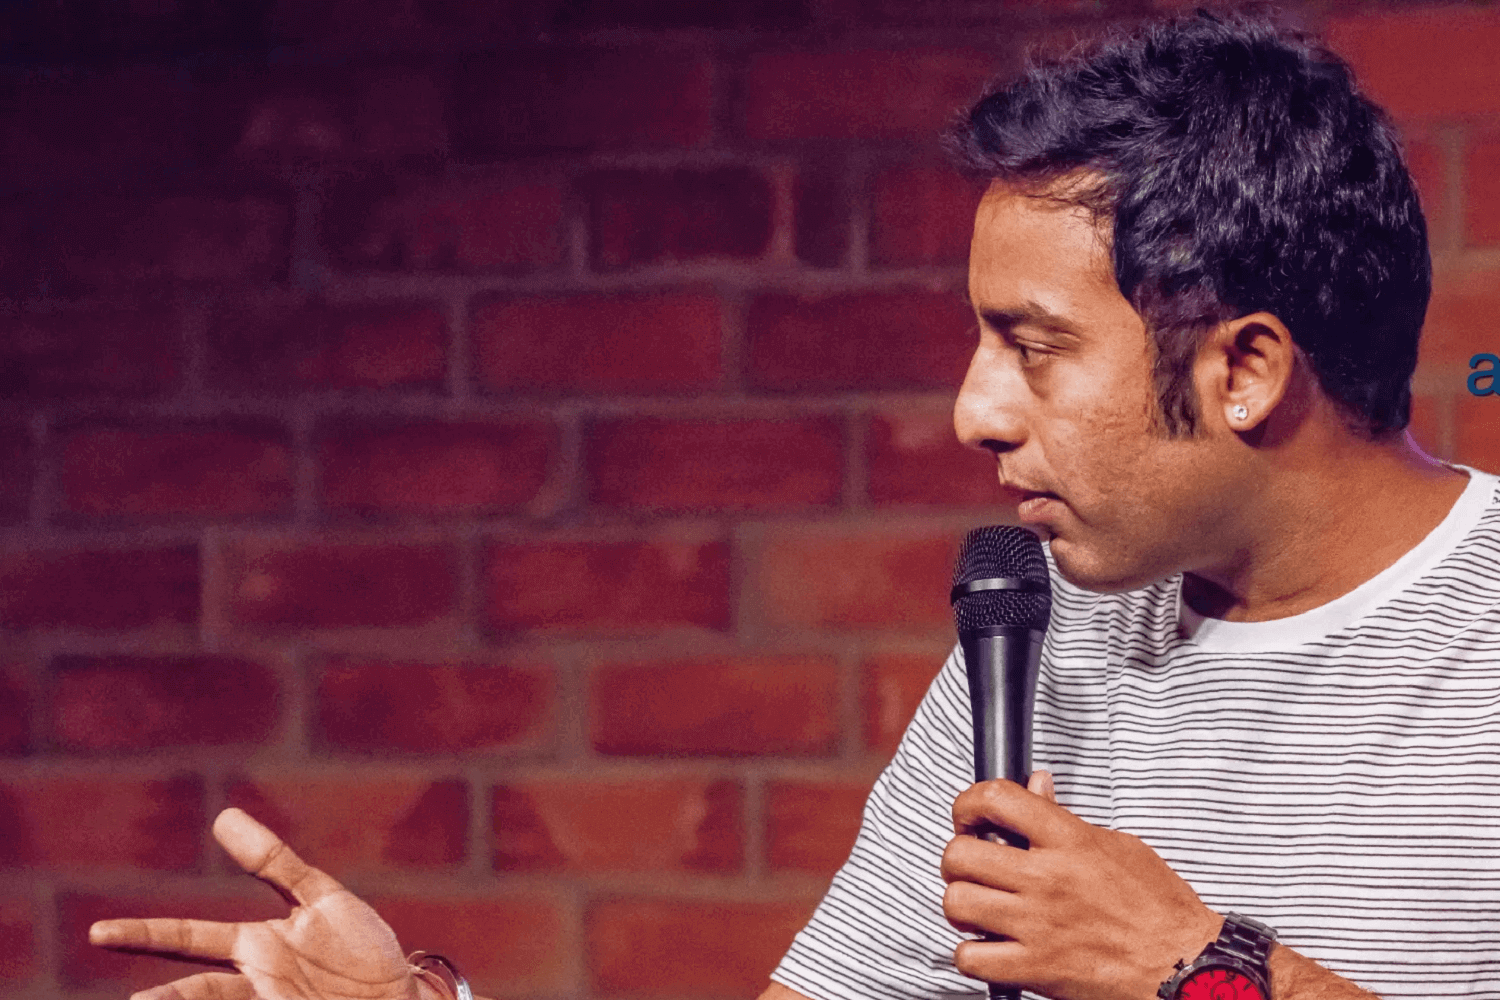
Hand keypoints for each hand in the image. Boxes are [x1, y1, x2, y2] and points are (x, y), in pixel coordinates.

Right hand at [89, 808, 433, 999]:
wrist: (403, 997)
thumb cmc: (361, 950)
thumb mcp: (322, 898)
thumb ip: (275, 863)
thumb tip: (222, 817)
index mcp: (256, 946)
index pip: (190, 938)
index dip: (145, 934)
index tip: (97, 933)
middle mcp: (257, 979)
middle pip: (195, 990)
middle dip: (162, 998)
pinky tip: (247, 999)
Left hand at [941, 772, 1220, 999]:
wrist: (1184, 966)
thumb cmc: (1158, 907)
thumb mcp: (1116, 846)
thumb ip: (1065, 819)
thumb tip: (1037, 786)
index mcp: (1068, 841)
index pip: (998, 799)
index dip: (969, 804)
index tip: (969, 817)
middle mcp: (1047, 879)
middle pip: (960, 854)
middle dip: (957, 860)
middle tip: (973, 868)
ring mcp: (1038, 925)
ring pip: (957, 903)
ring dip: (961, 906)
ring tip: (980, 908)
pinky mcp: (1036, 968)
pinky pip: (971, 958)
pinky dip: (972, 954)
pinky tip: (990, 946)